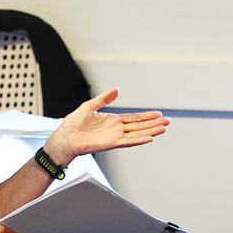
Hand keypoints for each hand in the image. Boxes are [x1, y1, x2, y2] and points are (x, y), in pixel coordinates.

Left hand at [42, 88, 169, 164]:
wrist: (65, 137)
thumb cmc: (73, 124)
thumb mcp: (90, 106)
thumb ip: (104, 98)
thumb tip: (117, 89)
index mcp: (112, 121)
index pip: (134, 118)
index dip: (146, 116)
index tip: (158, 114)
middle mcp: (116, 130)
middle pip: (139, 126)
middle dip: (153, 124)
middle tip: (167, 121)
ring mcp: (115, 137)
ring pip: (137, 134)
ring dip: (151, 131)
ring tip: (164, 128)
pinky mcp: (111, 144)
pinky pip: (128, 142)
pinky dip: (139, 140)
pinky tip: (149, 138)